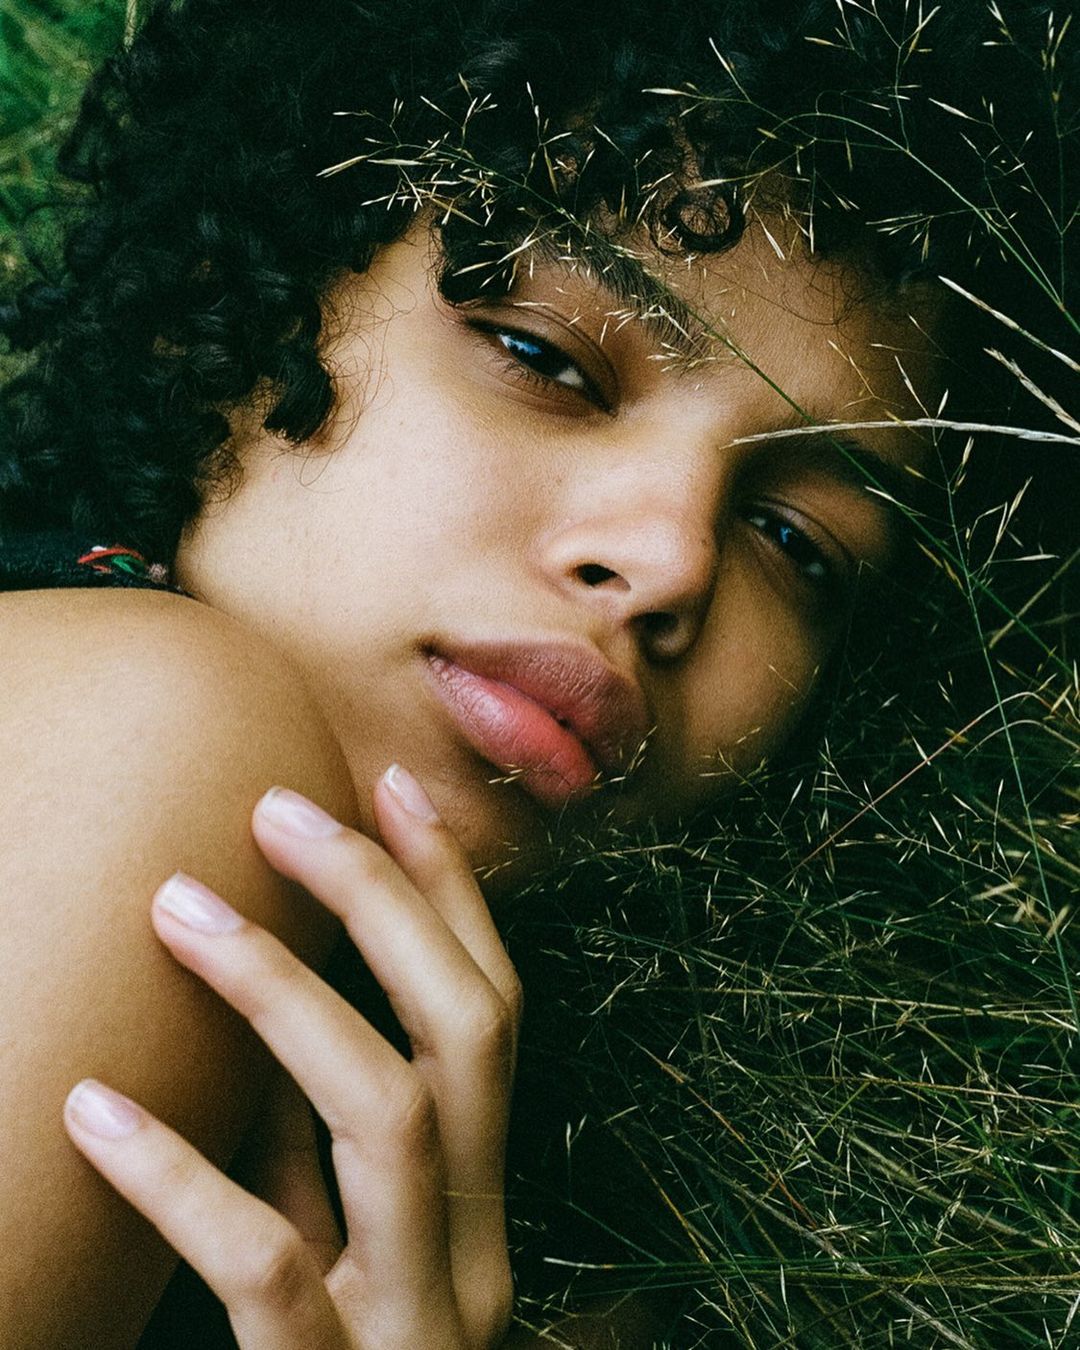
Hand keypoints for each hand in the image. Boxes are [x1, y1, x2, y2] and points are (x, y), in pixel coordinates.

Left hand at [63, 765, 521, 1348]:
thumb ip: (320, 1151)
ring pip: (390, 1115)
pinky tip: (93, 1106)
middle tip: (275, 810)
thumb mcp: (342, 1250)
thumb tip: (269, 1008)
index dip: (451, 894)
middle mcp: (473, 1247)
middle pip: (468, 1033)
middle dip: (384, 902)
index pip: (496, 1009)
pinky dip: (182, 1172)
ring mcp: (417, 1324)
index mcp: (482, 1203)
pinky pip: (269, 1263)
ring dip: (282, 994)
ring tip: (176, 909)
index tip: (389, 786)